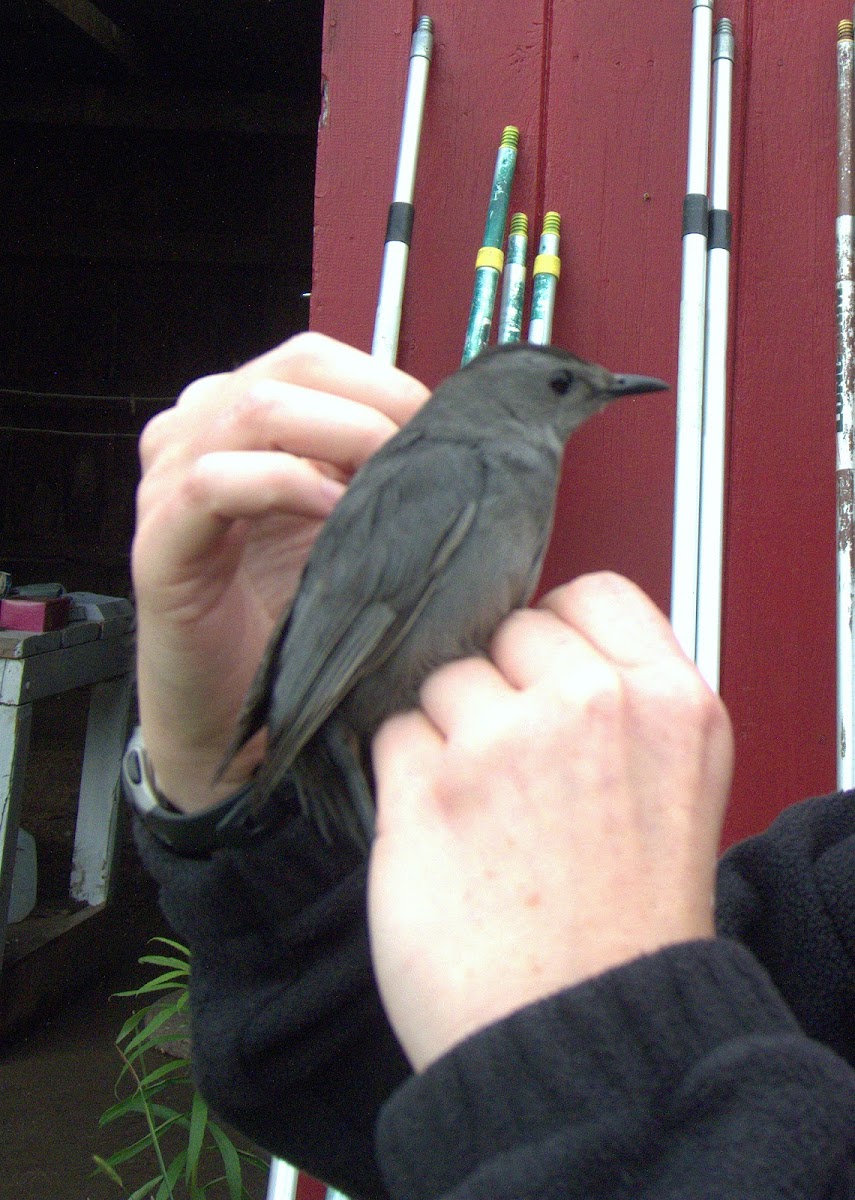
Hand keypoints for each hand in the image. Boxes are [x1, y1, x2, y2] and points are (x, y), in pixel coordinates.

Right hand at [131, 333, 428, 810]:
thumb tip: (450, 432)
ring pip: (255, 408)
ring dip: (342, 435)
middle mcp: (197, 433)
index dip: (385, 382)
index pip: (316, 357)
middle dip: (376, 402)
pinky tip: (334, 514)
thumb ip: (369, 469)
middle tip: (424, 456)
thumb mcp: (344, 523)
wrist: (237, 712)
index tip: (438, 431)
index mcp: (239, 418)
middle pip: (293, 366)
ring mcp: (169, 481)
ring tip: (388, 483)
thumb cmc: (294, 617)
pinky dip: (288, 485)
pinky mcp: (158, 540)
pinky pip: (215, 482)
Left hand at [368, 572, 732, 1070]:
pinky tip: (437, 832)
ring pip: (441, 682)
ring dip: (445, 733)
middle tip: (512, 765)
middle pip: (506, 632)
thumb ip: (625, 708)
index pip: (591, 593)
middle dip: (498, 684)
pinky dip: (403, 775)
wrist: (577, 1039)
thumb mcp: (676, 795)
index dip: (556, 631)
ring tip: (478, 813)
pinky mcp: (424, 788)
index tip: (542, 671)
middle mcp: (589, 706)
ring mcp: (502, 742)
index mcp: (670, 704)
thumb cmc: (624, 932)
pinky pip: (391, 734)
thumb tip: (545, 654)